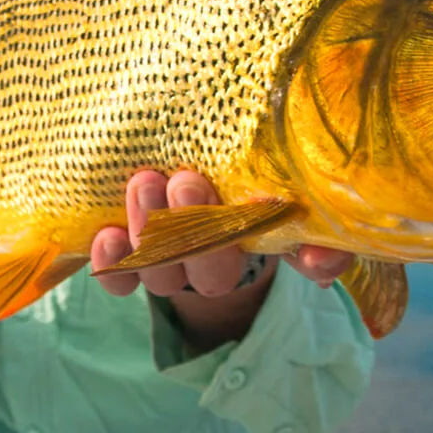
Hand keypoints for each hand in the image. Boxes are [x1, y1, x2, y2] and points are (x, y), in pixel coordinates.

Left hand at [90, 169, 354, 297]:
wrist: (167, 152)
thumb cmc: (222, 154)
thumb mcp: (260, 159)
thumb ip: (300, 188)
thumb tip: (325, 240)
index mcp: (266, 234)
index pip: (308, 259)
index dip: (317, 262)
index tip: (315, 255)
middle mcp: (220, 260)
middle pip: (217, 271)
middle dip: (202, 231)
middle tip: (188, 183)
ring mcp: (172, 264)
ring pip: (164, 270)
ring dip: (152, 231)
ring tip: (144, 183)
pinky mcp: (130, 263)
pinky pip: (120, 280)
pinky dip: (114, 263)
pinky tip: (107, 237)